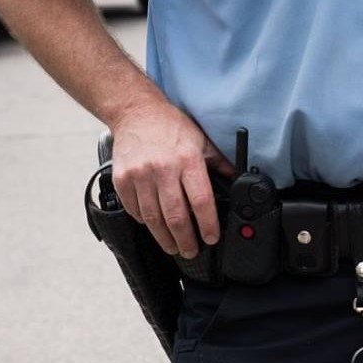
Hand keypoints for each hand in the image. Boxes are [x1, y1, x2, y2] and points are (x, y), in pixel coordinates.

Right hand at [110, 97, 232, 257]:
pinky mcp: (122, 179)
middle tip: (191, 251)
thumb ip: (220, 166)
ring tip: (173, 247)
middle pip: (176, 217)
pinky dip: (145, 223)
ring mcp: (140, 175)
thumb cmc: (171, 127)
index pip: (201, 202)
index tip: (211, 238)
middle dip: (186, 241)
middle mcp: (163, 169)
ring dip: (165, 238)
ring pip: (153, 219)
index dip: (207, 225)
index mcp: (187, 161)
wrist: (135, 111)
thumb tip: (239, 184)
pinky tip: (154, 226)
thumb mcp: (202, 142)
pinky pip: (134, 210)